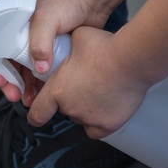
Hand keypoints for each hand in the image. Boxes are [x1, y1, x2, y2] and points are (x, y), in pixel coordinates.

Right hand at [0, 0, 110, 105]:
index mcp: (15, 26)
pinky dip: (41, 85)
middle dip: (11, 83)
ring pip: (27, 72)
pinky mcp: (56, 53)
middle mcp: (25, 37)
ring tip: (30, 101)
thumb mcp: (47, 18)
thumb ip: (40, 43)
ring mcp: (41, 46)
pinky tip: (43, 95)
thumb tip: (39, 70)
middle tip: (16, 96)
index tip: (2, 83)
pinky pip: (44, 73)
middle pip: (10, 65)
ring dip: (26, 87)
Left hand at [28, 25, 150, 137]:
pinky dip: (99, 122)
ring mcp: (89, 119)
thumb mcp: (77, 38)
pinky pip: (97, 130)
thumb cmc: (105, 48)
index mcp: (57, 90)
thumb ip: (66, 46)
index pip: (37, 113)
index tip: (37, 116)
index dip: (35, 115)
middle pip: (64, 110)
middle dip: (70, 99)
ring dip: (86, 108)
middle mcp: (70, 108)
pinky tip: (105, 109)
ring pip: (82, 118)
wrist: (131, 60)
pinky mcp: (108, 125)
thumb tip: (66, 43)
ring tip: (99, 90)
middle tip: (83, 84)